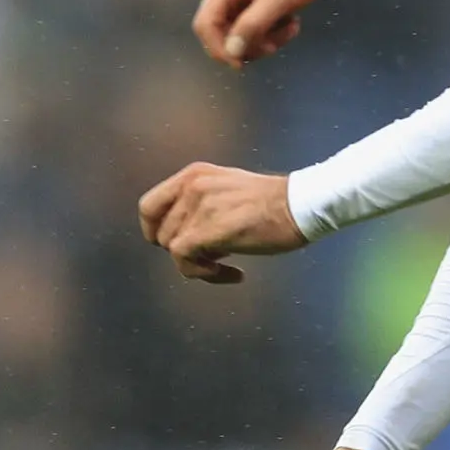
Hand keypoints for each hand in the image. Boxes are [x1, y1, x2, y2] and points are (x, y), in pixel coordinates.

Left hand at [137, 162, 301, 282]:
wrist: (301, 204)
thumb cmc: (277, 201)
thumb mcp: (229, 189)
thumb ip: (204, 204)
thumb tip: (190, 238)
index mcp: (194, 174)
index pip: (149, 206)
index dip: (154, 230)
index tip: (173, 245)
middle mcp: (190, 187)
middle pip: (161, 234)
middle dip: (185, 251)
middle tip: (215, 258)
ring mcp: (197, 208)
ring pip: (173, 250)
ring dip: (199, 265)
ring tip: (227, 266)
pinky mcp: (205, 231)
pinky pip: (184, 262)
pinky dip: (206, 275)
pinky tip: (235, 274)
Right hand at [194, 0, 337, 67]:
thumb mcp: (279, 0)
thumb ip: (253, 25)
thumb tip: (232, 51)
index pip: (205, 25)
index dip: (219, 49)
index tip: (241, 65)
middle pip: (222, 34)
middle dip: (249, 44)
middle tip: (276, 45)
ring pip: (239, 36)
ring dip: (265, 40)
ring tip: (292, 28)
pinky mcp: (249, 3)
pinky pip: (252, 29)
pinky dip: (271, 32)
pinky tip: (291, 23)